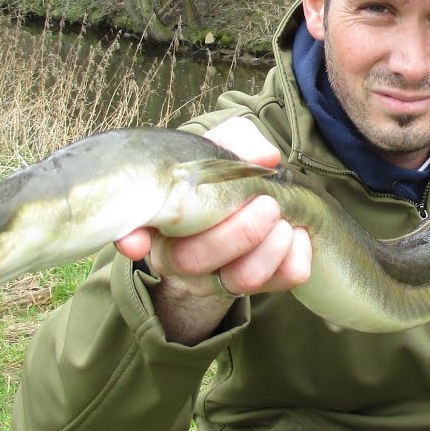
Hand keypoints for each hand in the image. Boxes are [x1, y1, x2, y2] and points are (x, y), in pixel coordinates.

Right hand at [115, 117, 312, 299]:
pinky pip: (274, 286)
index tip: (136, 242)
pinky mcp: (250, 288)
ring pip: (234, 281)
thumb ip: (236, 142)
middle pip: (193, 260)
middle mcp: (176, 255)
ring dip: (267, 251)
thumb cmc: (218, 175)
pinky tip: (299, 234)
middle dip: (237, 234)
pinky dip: (294, 261)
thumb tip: (265, 157)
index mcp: (158, 217)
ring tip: (285, 221)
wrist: (245, 208)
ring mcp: (212, 278)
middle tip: (267, 204)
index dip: (130, 237)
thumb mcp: (219, 149)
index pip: (130, 232)